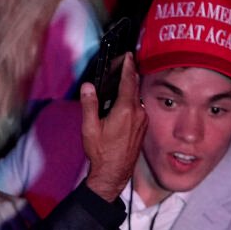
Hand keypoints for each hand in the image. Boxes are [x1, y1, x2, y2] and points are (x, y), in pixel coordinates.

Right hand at [80, 54, 145, 202]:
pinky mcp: (143, 128)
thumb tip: (88, 87)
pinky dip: (130, 103)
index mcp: (124, 110)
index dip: (127, 66)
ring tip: (116, 90)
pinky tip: (120, 109)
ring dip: (128, 91)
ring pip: (136, 98)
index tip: (128, 55)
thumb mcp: (89, 128)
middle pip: (134, 86)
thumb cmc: (101, 153)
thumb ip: (89, 105)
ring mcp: (142, 121)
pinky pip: (138, 109)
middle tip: (121, 67)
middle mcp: (137, 113)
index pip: (128, 80)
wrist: (114, 174)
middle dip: (128, 75)